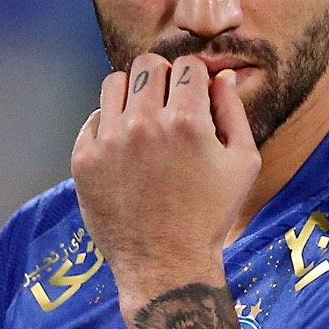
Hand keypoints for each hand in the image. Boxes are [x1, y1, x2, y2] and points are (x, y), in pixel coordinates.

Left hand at [71, 53, 261, 310]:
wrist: (166, 263)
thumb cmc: (211, 213)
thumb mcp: (243, 162)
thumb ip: (234, 111)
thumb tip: (222, 76)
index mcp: (188, 122)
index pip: (187, 65)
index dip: (196, 76)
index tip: (196, 93)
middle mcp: (145, 124)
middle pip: (148, 65)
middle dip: (164, 76)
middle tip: (171, 101)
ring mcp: (109, 141)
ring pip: (115, 82)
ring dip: (134, 92)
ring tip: (145, 117)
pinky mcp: (84, 159)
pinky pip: (94, 117)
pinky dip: (111, 123)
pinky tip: (127, 146)